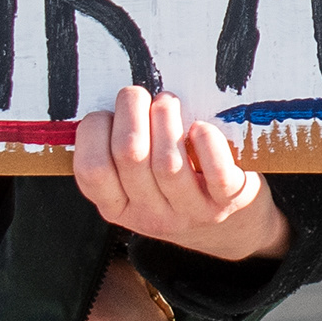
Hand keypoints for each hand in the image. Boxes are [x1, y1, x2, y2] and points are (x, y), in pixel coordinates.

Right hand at [74, 87, 287, 264]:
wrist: (229, 225)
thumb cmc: (175, 183)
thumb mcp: (137, 180)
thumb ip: (119, 148)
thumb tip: (112, 101)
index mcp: (117, 207)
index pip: (92, 169)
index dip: (94, 130)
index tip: (108, 113)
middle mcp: (150, 214)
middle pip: (129, 154)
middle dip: (131, 110)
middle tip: (140, 95)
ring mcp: (190, 210)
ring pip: (168, 162)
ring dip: (166, 119)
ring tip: (168, 102)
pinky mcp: (228, 200)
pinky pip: (216, 172)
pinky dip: (207, 142)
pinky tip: (201, 128)